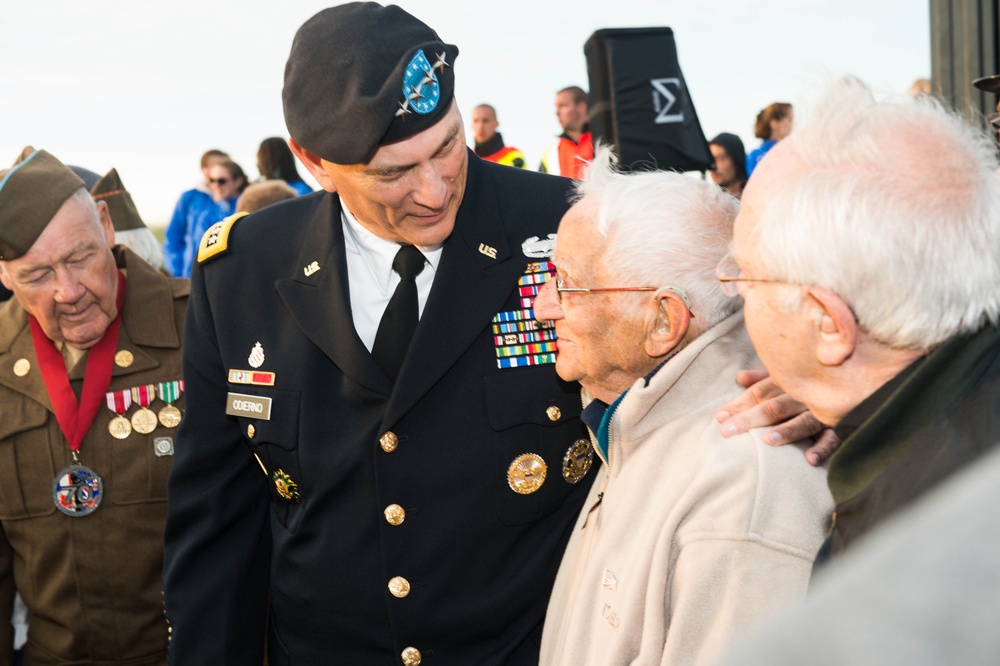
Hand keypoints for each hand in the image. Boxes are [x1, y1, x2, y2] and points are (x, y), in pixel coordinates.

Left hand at [716, 365, 839, 465]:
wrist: (857, 375)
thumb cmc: (812, 378)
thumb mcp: (787, 373)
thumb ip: (763, 376)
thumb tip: (739, 378)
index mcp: (789, 382)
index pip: (759, 393)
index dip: (739, 404)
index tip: (719, 417)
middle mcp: (804, 395)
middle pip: (774, 407)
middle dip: (749, 419)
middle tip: (727, 431)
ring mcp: (824, 411)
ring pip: (803, 421)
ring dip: (786, 431)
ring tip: (767, 440)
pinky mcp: (842, 425)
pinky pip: (834, 438)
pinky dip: (823, 448)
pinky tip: (810, 459)